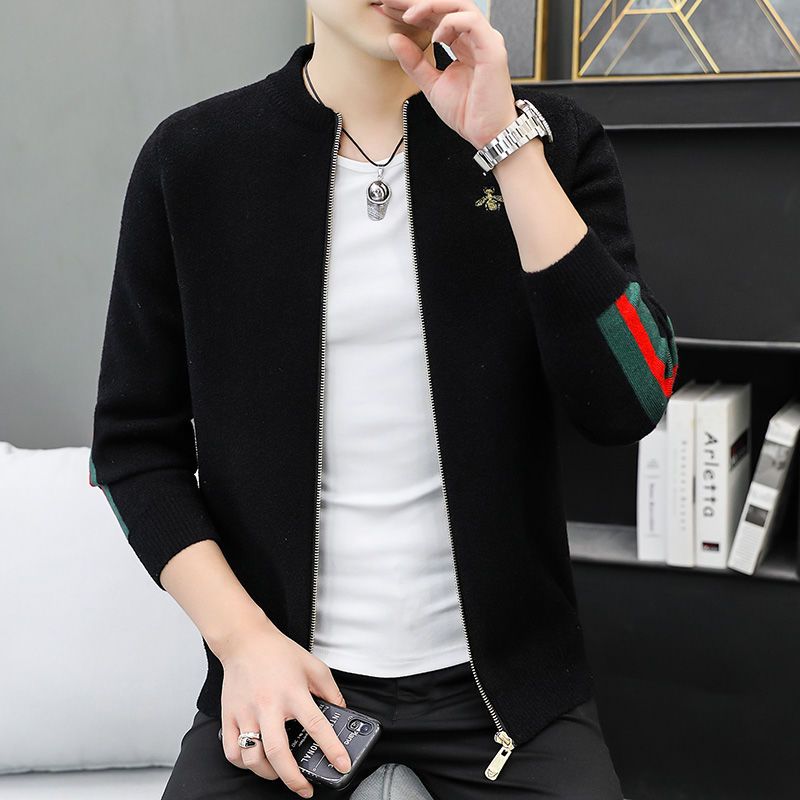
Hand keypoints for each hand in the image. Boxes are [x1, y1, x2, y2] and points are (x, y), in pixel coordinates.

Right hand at [217, 623, 351, 796]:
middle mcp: (268, 705)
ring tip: (280, 774)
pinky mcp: (229, 716)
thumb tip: (341, 712)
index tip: (342, 765)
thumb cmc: (278, 652)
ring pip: (252, 757)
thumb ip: (330, 691)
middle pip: (278, 752)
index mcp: (293, 692)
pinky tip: (256, 761)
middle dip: (293, 778)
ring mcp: (246, 712)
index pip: (316, 725)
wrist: (245, 640)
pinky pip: (232, 751)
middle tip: (304, 788)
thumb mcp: (314, 666)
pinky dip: (244, 763)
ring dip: (268, 773)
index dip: (331, 748)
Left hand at [382, 0, 518, 149]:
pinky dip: (450, 25)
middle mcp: (475, 37)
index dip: (411, 11)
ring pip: (459, 6)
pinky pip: (471, 22)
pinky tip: (435, 37)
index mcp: (462, 44)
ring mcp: (485, 40)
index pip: (435, 18)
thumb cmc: (467, 112)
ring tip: (408, 15)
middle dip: (416, 1)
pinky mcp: (492, 48)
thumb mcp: (431, 84)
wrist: (486, 133)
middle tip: (389, 0)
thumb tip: (394, 39)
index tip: (386, 9)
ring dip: (431, 6)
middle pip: (445, 6)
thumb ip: (414, 62)